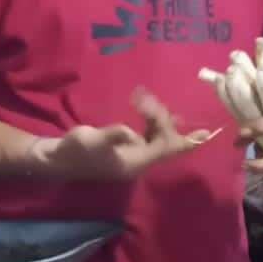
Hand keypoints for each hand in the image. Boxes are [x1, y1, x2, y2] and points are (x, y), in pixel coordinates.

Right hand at [32, 90, 211, 182]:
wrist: (57, 160)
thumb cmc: (75, 151)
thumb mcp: (92, 140)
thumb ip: (113, 135)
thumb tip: (129, 131)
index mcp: (136, 161)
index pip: (168, 149)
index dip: (187, 140)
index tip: (206, 133)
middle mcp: (139, 160)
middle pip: (164, 140)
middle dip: (162, 118)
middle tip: (146, 100)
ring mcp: (133, 155)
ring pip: (156, 136)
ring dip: (155, 118)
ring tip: (146, 100)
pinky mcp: (125, 149)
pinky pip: (146, 135)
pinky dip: (147, 121)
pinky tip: (146, 110)